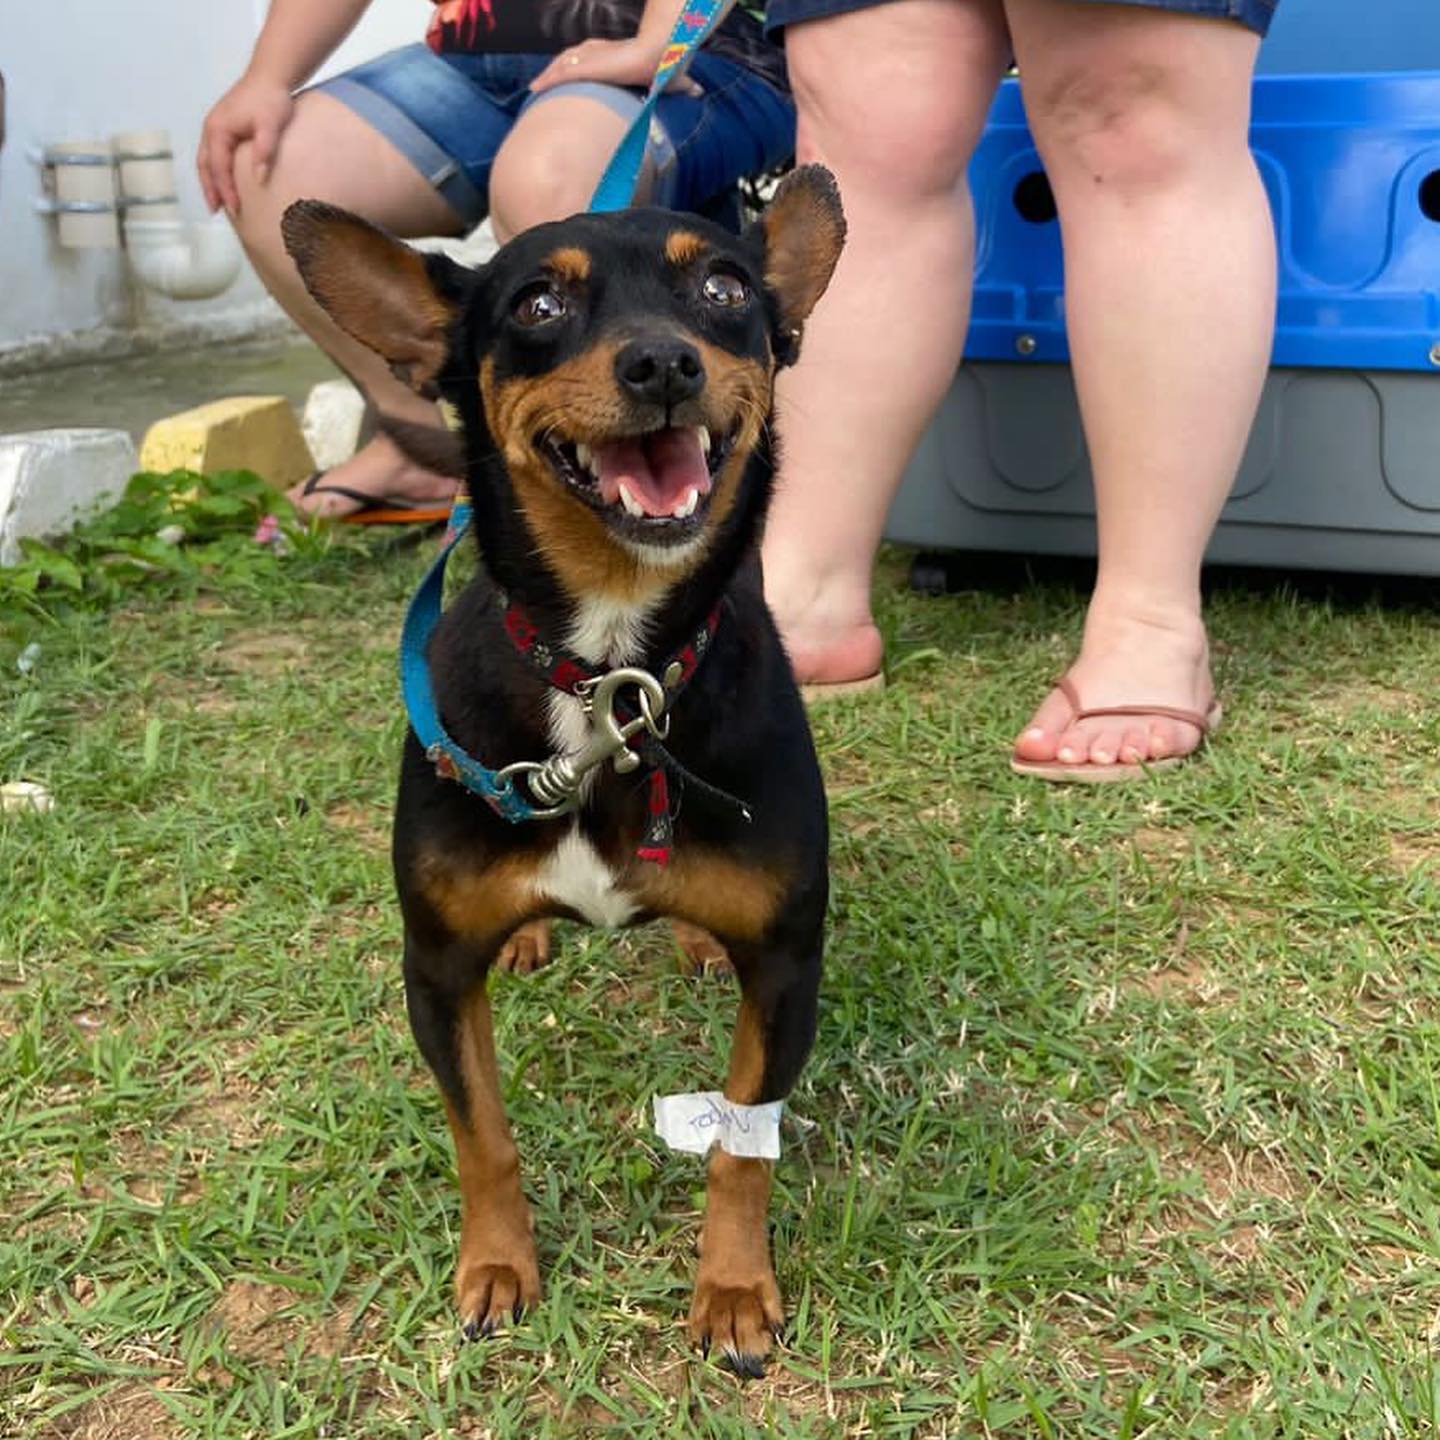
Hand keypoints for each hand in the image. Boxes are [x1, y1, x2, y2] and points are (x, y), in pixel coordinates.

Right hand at [197, 73, 295, 213]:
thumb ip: (264, 150)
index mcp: (218, 129)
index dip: (225, 190)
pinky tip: (226, 181)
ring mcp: (216, 127)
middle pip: (205, 165)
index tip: (234, 210)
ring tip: (218, 202)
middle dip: (210, 189)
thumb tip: (259, 178)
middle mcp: (212, 129)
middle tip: (216, 211)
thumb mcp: (270, 125)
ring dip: (211, 181)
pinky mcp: (224, 127)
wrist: (271, 75)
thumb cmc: (271, 98)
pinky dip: (216, 170)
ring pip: (207, 160)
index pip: (219, 168)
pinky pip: (215, 154)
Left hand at [529, 36, 702, 97]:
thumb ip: (678, 84)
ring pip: (561, 66)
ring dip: (547, 77)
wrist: (660, 57)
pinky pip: (562, 73)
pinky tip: (535, 89)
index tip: (560, 80)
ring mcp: (591, 58)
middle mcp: (597, 52)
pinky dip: (548, 80)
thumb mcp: (666, 78)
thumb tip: (699, 91)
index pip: (585, 61)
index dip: (572, 70)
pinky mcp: (588, 65)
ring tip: (534, 89)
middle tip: (538, 87)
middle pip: (568, 61)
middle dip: (553, 74)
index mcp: (611, 55)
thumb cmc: (665, 64)